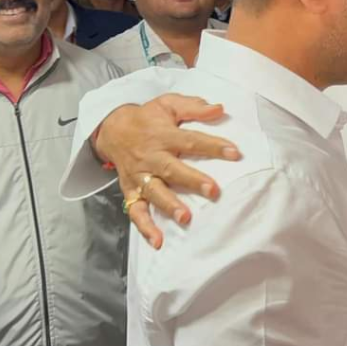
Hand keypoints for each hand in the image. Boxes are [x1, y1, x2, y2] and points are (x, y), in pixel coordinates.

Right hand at [95, 94, 241, 248]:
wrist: (112, 129)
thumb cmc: (147, 118)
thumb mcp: (168, 104)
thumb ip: (193, 106)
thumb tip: (219, 108)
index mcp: (163, 135)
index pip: (191, 141)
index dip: (213, 146)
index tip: (234, 153)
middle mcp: (151, 157)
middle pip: (172, 169)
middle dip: (192, 181)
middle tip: (213, 190)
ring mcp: (140, 176)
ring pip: (154, 192)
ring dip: (169, 205)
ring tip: (186, 218)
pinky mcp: (131, 191)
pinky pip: (136, 211)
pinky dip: (145, 227)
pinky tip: (158, 241)